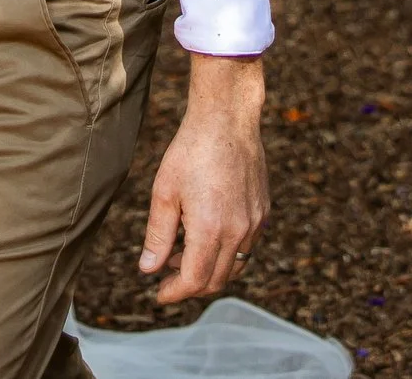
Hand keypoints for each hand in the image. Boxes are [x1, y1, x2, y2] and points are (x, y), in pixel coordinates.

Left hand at [139, 55, 267, 303]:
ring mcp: (255, 223)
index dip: (174, 293)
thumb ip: (157, 236)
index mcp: (210, 229)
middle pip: (216, 280)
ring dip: (209, 270)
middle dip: (190, 285)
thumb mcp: (164, 193)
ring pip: (234, 266)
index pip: (194, 281)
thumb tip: (148, 269)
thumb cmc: (191, 151)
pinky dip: (226, 252)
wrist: (227, 119)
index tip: (159, 293)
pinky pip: (247, 246)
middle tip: (166, 274)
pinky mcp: (263, 212)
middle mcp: (238, 231)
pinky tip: (205, 233)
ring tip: (182, 253)